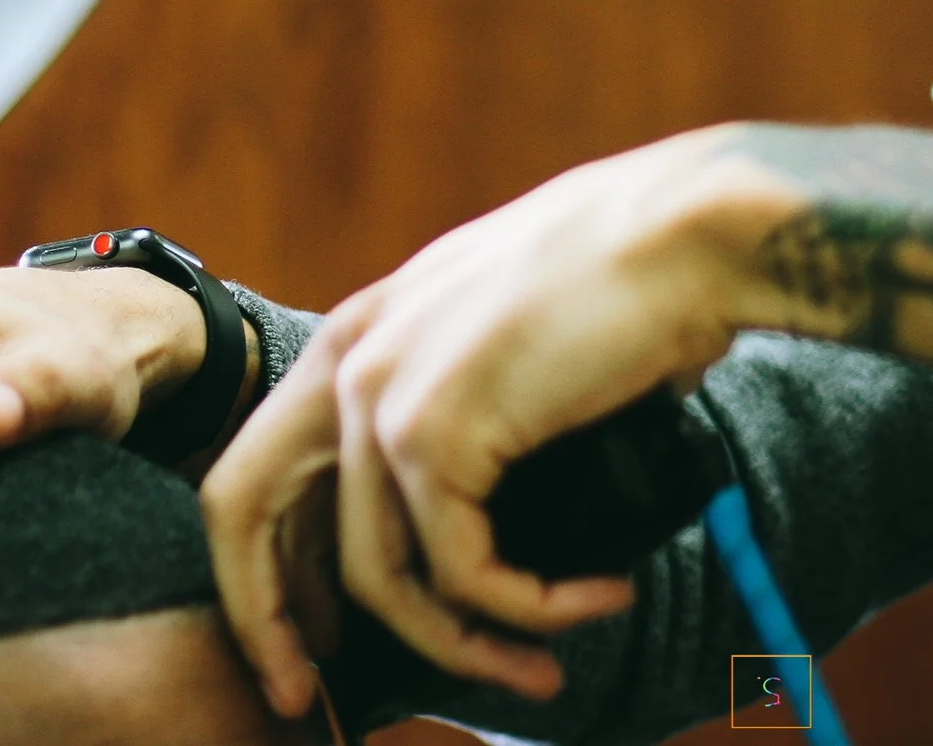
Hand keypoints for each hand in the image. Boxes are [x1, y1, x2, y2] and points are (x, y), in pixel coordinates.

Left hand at [203, 126, 806, 714]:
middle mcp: (349, 355)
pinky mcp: (434, 432)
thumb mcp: (511, 336)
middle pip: (243, 515)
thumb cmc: (633, 279)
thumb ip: (471, 403)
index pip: (259, 467)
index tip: (309, 643)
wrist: (689, 234)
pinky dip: (534, 608)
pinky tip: (599, 598)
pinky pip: (464, 571)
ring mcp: (381, 393)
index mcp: (360, 330)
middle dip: (268, 622)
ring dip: (464, 644)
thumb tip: (490, 521)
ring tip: (545, 667)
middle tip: (311, 697)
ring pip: (381, 574)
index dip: (266, 567)